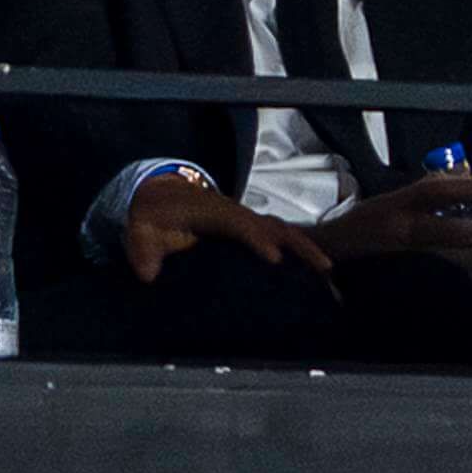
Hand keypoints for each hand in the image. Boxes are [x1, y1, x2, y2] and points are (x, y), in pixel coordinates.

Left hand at [117, 171, 331, 284]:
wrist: (161, 197)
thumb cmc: (153, 216)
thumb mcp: (140, 230)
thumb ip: (141, 250)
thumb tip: (147, 275)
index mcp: (212, 212)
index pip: (239, 223)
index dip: (257, 238)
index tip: (274, 258)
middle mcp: (236, 213)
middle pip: (273, 226)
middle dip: (299, 244)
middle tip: (324, 268)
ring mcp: (246, 220)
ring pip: (283, 231)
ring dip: (307, 249)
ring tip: (330, 274)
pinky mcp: (251, 230)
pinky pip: (281, 237)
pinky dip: (301, 250)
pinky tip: (317, 273)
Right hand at [318, 168, 471, 268]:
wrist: (328, 255)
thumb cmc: (363, 225)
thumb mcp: (389, 201)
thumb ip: (422, 195)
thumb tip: (463, 186)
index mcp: (397, 205)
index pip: (436, 191)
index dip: (468, 187)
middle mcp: (399, 232)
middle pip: (447, 232)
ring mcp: (400, 260)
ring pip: (446, 261)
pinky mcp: (401, 283)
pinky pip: (435, 281)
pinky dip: (458, 279)